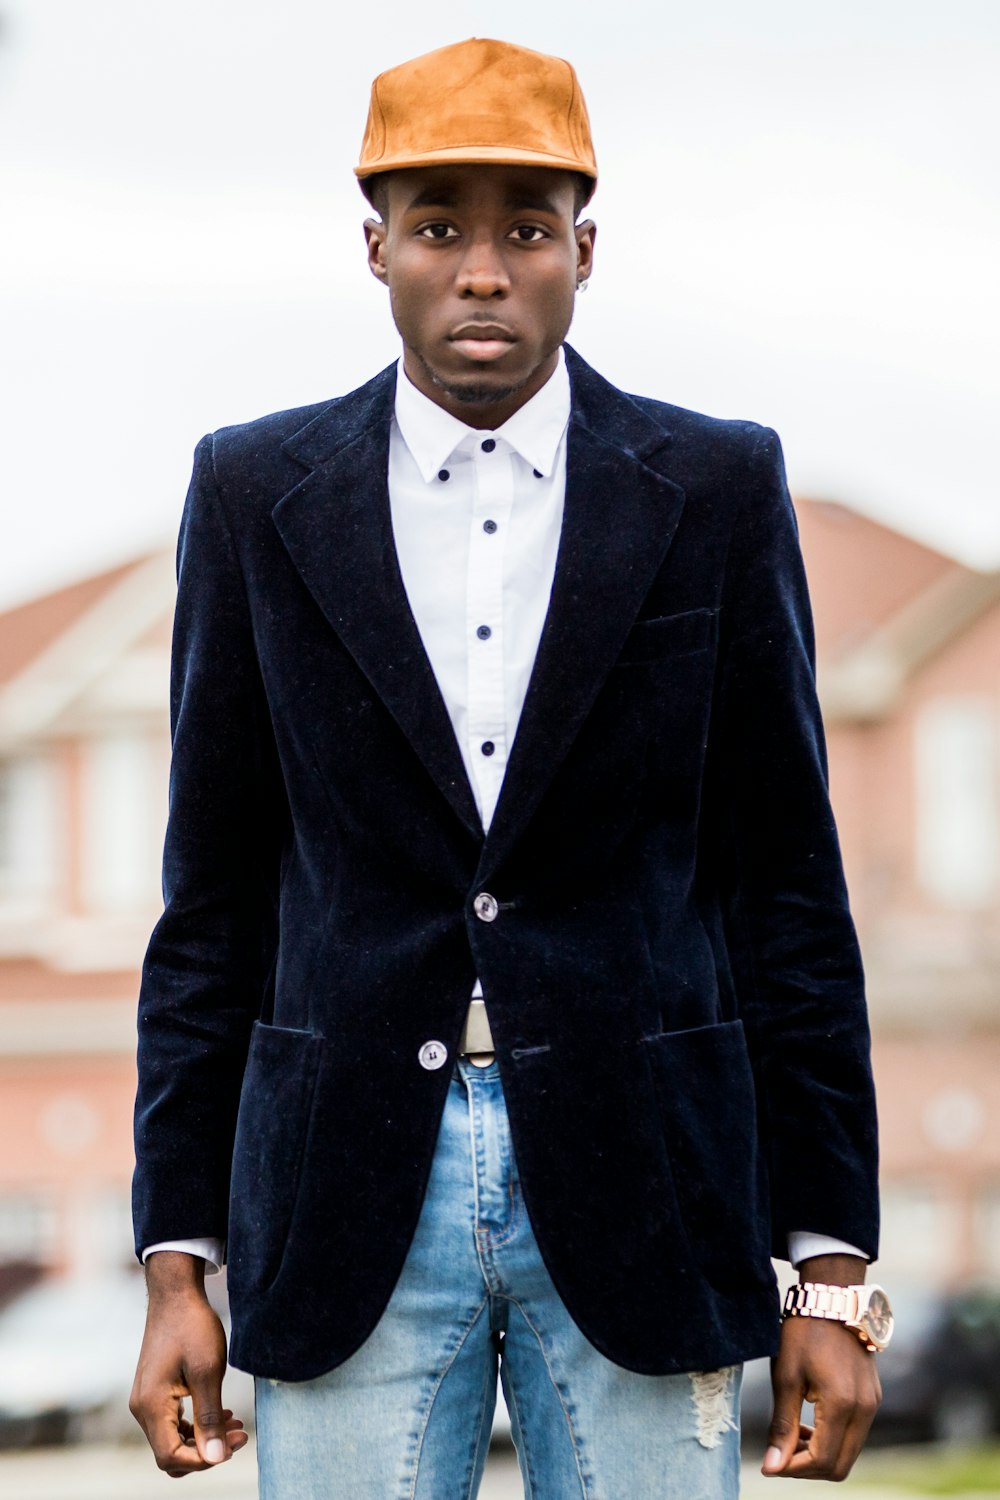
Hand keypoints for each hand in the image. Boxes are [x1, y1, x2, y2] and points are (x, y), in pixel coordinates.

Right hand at [130, 1252, 248, 1476]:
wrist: (176, 1295)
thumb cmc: (192, 1327)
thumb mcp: (208, 1372)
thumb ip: (210, 1418)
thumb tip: (216, 1458)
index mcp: (151, 1406)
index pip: (170, 1456)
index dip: (203, 1461)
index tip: (234, 1445)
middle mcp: (142, 1408)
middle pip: (169, 1453)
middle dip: (205, 1452)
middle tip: (238, 1434)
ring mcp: (146, 1400)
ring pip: (172, 1439)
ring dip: (203, 1439)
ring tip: (235, 1424)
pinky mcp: (154, 1392)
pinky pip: (172, 1423)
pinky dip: (196, 1425)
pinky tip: (221, 1414)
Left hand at [762, 1312, 881, 1480]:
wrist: (832, 1298)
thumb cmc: (803, 1332)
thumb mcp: (786, 1377)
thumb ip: (782, 1425)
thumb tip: (772, 1466)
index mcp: (842, 1404)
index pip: (822, 1461)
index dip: (793, 1469)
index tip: (770, 1462)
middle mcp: (865, 1409)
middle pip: (840, 1465)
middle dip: (808, 1467)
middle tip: (780, 1453)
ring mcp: (872, 1404)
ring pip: (849, 1452)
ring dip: (821, 1454)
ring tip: (793, 1435)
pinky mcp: (873, 1397)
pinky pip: (855, 1434)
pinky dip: (833, 1439)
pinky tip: (810, 1423)